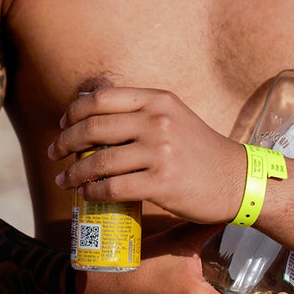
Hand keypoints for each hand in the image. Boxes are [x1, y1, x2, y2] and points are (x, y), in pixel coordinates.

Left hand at [48, 87, 244, 223]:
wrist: (237, 179)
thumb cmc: (201, 151)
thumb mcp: (175, 117)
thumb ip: (142, 112)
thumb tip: (94, 115)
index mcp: (158, 101)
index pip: (101, 99)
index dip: (74, 112)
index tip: (63, 125)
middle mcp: (158, 122)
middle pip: (93, 127)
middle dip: (66, 142)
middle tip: (55, 154)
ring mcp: (161, 152)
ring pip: (99, 161)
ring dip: (74, 172)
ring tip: (66, 179)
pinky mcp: (162, 183)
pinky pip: (113, 187)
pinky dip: (93, 192)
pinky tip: (87, 194)